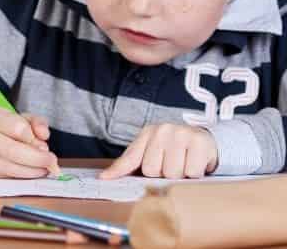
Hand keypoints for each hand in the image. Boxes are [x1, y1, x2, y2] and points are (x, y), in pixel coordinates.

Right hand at [0, 107, 59, 177]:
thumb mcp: (16, 117)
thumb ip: (35, 122)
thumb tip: (44, 135)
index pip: (18, 128)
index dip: (34, 138)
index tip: (43, 143)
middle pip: (15, 151)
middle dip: (38, 159)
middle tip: (52, 161)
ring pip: (12, 168)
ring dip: (33, 170)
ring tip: (44, 168)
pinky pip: (8, 177)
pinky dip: (24, 176)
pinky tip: (31, 172)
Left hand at [99, 124, 217, 179]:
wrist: (206, 140)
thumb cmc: (175, 149)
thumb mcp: (153, 151)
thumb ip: (131, 163)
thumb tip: (106, 177)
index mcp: (148, 133)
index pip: (131, 156)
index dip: (119, 170)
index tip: (104, 179)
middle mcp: (162, 131)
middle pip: (153, 170)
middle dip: (163, 174)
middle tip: (172, 166)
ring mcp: (180, 134)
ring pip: (172, 173)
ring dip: (180, 175)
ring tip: (184, 164)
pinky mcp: (199, 142)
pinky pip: (192, 172)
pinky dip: (195, 174)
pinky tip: (196, 164)